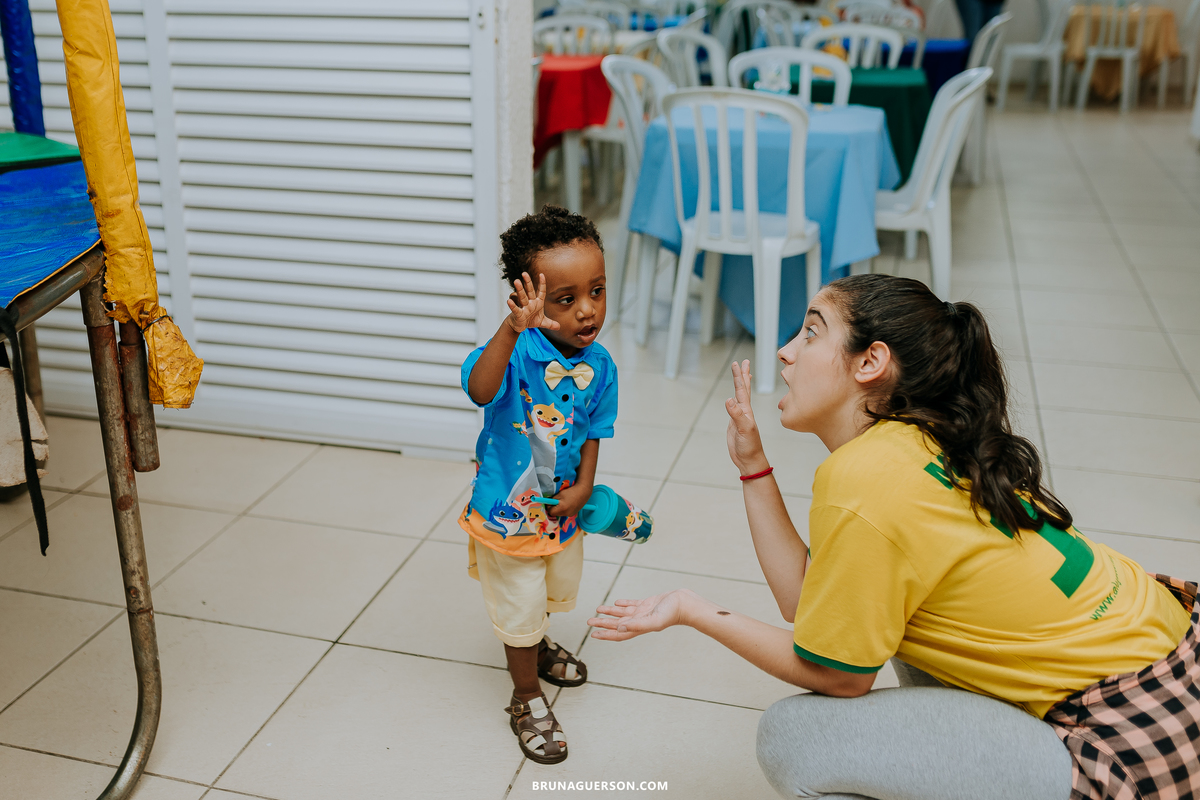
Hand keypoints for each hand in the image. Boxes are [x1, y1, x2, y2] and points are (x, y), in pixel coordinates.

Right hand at [506, 272, 560, 333]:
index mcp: (537, 302)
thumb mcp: (542, 322)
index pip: (541, 292)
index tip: (542, 274)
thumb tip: (559, 327)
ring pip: (522, 297)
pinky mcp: (518, 314)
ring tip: (517, 281)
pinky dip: (512, 305)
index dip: (542, 284)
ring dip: (520, 289)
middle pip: (529, 291)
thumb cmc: (530, 320)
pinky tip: (509, 301)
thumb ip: (550, 323)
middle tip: (524, 273)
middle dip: (527, 282)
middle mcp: (530, 303)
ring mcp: (524, 307)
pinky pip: (515, 309)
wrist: (520, 326)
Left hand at [549, 480, 591, 517]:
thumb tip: (547, 502)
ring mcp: (570, 514)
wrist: (583, 492)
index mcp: (562, 509)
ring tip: (563, 501)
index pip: (550, 512)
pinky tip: (567, 503)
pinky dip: (564, 509)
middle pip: (555, 514)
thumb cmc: (571, 492)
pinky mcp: (573, 514)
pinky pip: (565, 513)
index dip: (549, 506)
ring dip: (559, 508)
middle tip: (555, 501)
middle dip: (553, 508)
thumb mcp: (559, 494)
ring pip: (560, 513)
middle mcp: (566, 514)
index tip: (549, 501)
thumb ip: (552, 500)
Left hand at [588, 590, 687, 640]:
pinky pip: (632, 604)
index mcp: (639, 627)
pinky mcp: (648, 603)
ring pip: (622, 613)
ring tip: (598, 609)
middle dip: (603, 622)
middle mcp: (639, 621)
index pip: (618, 633)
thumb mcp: (654, 620)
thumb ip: (637, 625)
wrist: (685, 603)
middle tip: (589, 621)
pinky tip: (617, 603)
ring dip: (610, 612)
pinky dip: (623, 604)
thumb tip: (620, 628)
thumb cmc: (672, 613)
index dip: (605, 634)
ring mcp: (643, 612)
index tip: (593, 634)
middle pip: (617, 623)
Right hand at [725, 360, 768, 475]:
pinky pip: (734, 408)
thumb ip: (736, 415)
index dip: (740, 376)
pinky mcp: (735, 424)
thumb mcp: (743, 430)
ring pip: (740, 397)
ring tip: (740, 376)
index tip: (738, 363)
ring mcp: (740, 417)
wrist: (750, 461)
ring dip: (740, 385)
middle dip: (742, 375)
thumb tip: (728, 399)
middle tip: (741, 362)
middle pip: (743, 389)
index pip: (742, 389)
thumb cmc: (749, 447)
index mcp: (746, 411)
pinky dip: (734, 400)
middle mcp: (744, 411)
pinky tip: (734, 399)